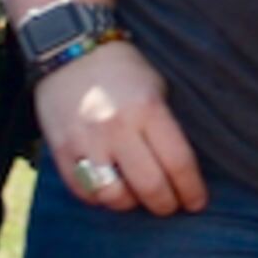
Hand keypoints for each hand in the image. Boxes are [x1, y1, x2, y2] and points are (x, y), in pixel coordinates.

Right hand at [38, 41, 206, 215]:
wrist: (69, 50)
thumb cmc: (124, 70)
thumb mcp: (157, 88)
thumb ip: (166, 127)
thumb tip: (181, 169)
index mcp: (149, 110)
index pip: (178, 162)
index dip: (191, 189)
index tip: (198, 203)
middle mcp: (117, 129)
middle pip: (149, 185)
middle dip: (166, 204)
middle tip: (172, 207)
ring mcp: (85, 142)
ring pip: (113, 196)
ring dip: (131, 204)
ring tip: (140, 199)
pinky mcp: (60, 151)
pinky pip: (83, 191)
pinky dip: (100, 199)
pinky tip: (111, 192)